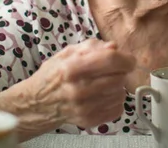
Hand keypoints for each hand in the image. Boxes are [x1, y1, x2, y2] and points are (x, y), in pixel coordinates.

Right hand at [15, 39, 135, 131]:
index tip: (129, 59)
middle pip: (119, 78)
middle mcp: (79, 89)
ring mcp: (85, 108)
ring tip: (103, 83)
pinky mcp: (90, 120)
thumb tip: (114, 47)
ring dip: (117, 86)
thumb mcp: (68, 53)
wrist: (38, 103)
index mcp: (72, 68)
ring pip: (120, 93)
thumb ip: (92, 47)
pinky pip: (118, 108)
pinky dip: (114, 100)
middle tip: (112, 71)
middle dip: (120, 72)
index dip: (125, 58)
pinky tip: (102, 96)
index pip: (110, 60)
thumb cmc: (54, 75)